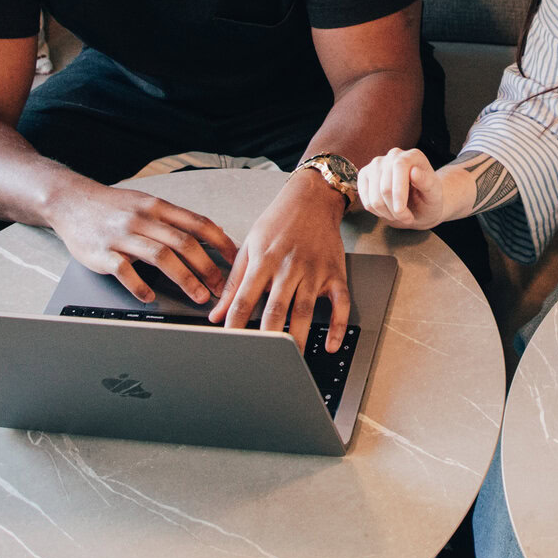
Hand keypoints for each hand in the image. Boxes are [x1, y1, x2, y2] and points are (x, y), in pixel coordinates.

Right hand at [42, 178, 233, 305]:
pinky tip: (149, 296)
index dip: (221, 243)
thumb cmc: (113, 207)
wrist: (70, 201)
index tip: (235, 261)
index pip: (198, 223)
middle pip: (184, 242)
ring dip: (184, 279)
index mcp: (158, 207)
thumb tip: (213, 232)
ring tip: (198, 296)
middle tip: (221, 287)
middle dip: (207, 267)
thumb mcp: (147, 203)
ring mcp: (122, 235)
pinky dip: (139, 286)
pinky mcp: (102, 252)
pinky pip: (124, 270)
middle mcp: (143, 218)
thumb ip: (176, 219)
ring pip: (161, 256)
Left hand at [208, 170, 352, 352]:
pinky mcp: (335, 273)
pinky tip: (331, 344)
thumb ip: (233, 283)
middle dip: (268, 336)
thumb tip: (216, 314)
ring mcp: (315, 270)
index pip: (245, 298)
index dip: (236, 324)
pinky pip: (341, 303)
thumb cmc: (278, 222)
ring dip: (298, 336)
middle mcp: (289, 266)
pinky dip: (337, 325)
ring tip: (291, 358)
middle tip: (262, 359)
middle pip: (276, 308)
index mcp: (264, 260)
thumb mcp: (249, 247)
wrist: (312, 198)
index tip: (230, 344)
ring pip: (306, 309)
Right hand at [357, 147, 462, 230]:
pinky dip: (376, 211)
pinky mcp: (365, 176)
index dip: (398, 192)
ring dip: (386, 213)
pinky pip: (365, 200)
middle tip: (407, 218)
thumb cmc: (429, 199)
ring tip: (399, 215)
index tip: (401, 211)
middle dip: (395, 210)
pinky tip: (388, 211)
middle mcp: (393, 155)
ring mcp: (376, 164)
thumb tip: (414, 171)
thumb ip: (427, 183)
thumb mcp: (434, 194)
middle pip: (385, 187)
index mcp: (413, 156)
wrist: (420, 205)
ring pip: (374, 197)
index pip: (399, 167)